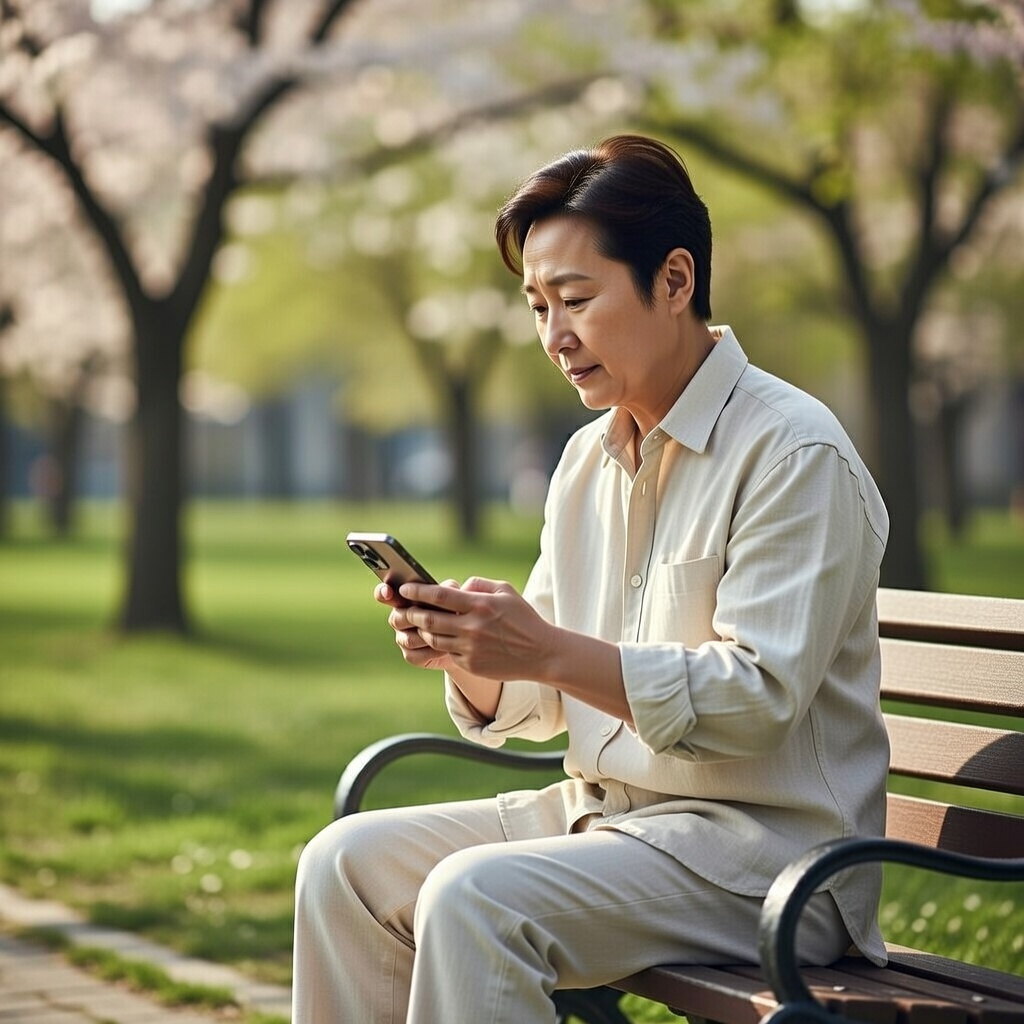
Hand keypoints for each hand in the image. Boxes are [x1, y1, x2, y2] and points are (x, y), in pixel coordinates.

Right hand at [374, 580, 460, 672]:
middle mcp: (400, 618)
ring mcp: (403, 637)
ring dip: (428, 637)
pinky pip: (415, 655)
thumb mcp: (455, 596)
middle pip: (397, 619)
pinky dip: (432, 652)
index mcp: (404, 599)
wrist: (462, 640)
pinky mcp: (411, 655)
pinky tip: (446, 648)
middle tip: (435, 617)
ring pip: (408, 639)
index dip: (382, 592)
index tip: (388, 591)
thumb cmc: (455, 612)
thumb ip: (450, 589)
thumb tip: (453, 586)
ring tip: (448, 634)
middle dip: (416, 619)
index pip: (385, 593)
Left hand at [397, 577, 556, 681]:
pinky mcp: (470, 664)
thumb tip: (456, 587)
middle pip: (429, 618)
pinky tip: (440, 639)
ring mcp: (470, 648)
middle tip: (404, 609)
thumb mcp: (505, 591)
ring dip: (422, 630)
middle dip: (411, 612)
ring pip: (433, 638)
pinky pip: (447, 652)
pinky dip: (440, 644)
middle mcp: (472, 627)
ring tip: (420, 623)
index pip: (439, 596)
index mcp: (480, 605)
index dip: (417, 592)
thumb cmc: (523, 618)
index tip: (405, 590)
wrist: (541, 653)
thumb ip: (478, 584)